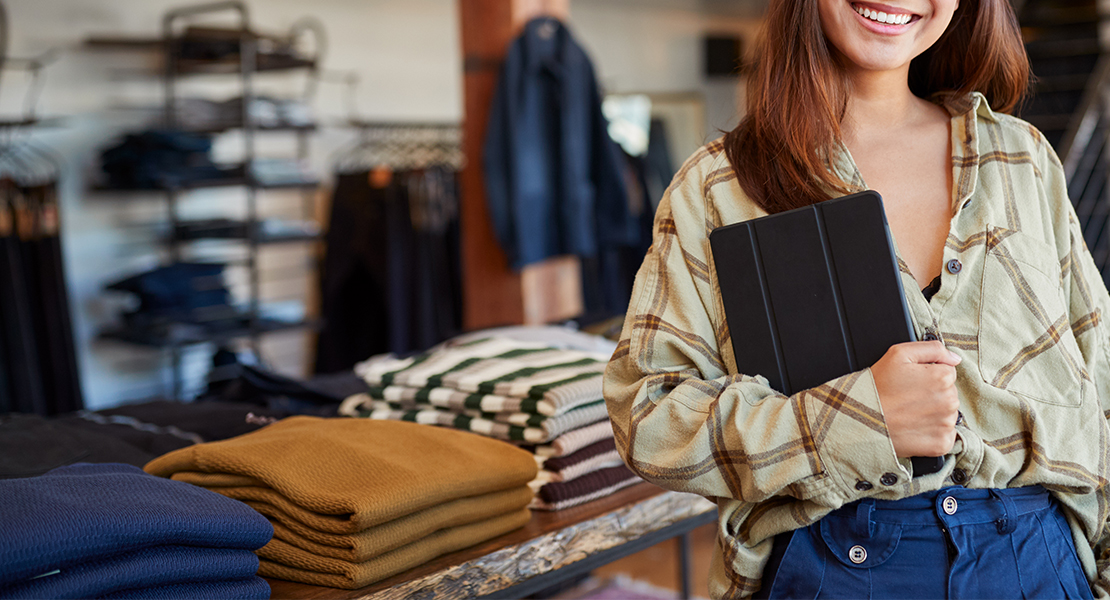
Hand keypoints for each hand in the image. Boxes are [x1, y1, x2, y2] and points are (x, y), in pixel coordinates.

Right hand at [870, 341, 960, 457]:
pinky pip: (945, 435)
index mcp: (942, 377)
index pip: (948, 373)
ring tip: (909, 413)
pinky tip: (915, 428)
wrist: (861, 420)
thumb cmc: (878, 386)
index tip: (912, 383)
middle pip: (949, 393)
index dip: (928, 375)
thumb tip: (955, 358)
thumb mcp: (898, 354)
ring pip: (947, 414)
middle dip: (932, 394)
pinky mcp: (941, 443)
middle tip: (908, 398)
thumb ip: (932, 348)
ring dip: (933, 413)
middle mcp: (949, 401)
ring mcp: (946, 424)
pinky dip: (933, 433)